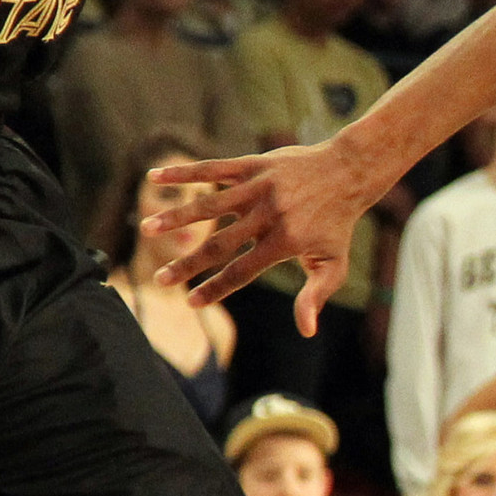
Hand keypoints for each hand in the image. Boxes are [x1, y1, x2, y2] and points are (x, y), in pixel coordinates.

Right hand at [145, 141, 386, 332]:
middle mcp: (269, 216)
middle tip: (161, 279)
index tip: (191, 302)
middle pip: (220, 244)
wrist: (349, 173)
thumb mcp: (334, 264)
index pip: (243, 271)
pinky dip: (184, 173)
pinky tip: (154, 178)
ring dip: (176, 217)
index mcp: (284, 243)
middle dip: (189, 263)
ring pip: (210, 204)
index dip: (217, 288)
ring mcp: (259, 189)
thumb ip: (315, 295)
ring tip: (146, 228)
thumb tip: (306, 330)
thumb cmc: (337, 225)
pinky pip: (213, 168)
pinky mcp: (253, 165)